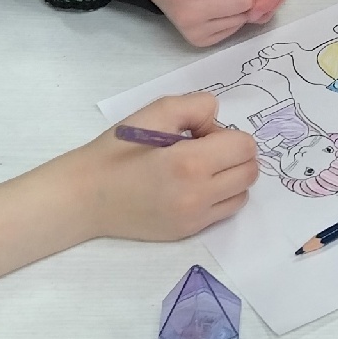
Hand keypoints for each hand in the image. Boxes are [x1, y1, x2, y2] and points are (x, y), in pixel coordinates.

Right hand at [81, 93, 258, 238]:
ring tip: (199, 169)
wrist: (87, 196)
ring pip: (243, 193)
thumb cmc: (117, 150)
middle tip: (201, 149)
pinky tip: (192, 187)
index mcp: (190, 163)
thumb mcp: (155, 111)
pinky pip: (225, 211)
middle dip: (234, 154)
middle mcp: (199, 195)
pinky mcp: (189, 232)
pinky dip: (219, 195)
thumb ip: (196, 106)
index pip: (245, 146)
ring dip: (231, 176)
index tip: (199, 133)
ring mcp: (195, 219)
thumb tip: (219, 122)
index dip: (226, 133)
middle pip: (250, 170)